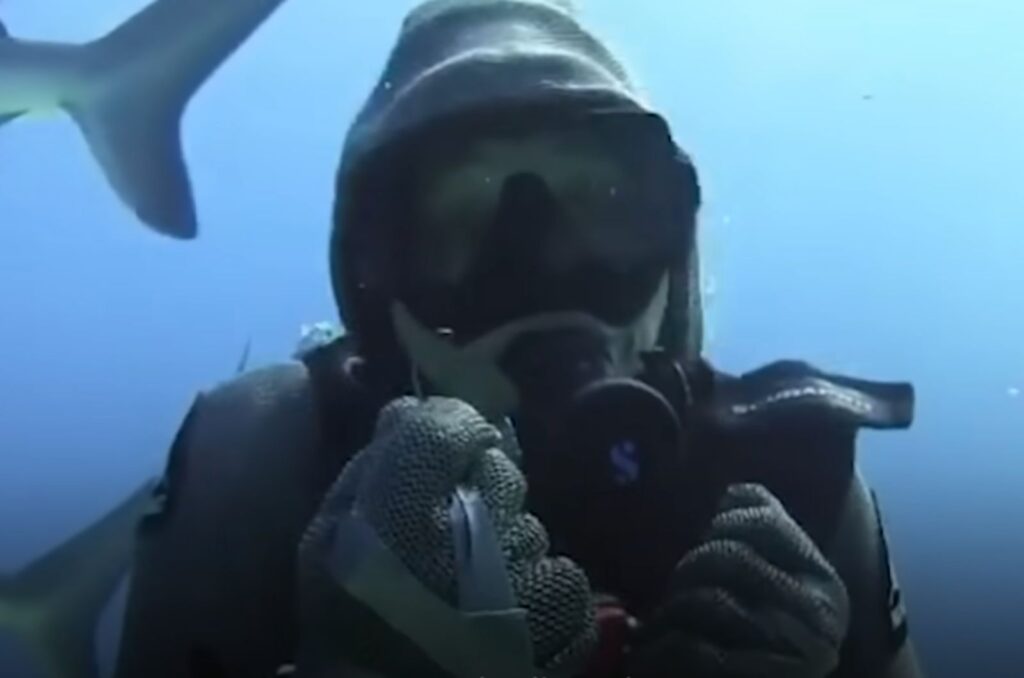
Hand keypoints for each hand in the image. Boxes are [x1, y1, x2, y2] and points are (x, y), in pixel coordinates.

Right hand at [295, 397, 595, 676]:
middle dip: (482, 489)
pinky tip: (512, 613)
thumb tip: (408, 408)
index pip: (442, 430)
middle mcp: (459, 544)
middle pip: (499, 473)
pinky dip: (544, 588)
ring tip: (475, 585)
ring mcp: (515, 587)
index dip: (454, 423)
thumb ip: (367, 470)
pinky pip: (566, 574)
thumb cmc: (347, 626)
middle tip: (454, 530)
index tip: (456, 442)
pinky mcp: (556, 626)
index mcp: (393, 521)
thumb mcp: (326, 544)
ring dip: (509, 544)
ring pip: (531, 526)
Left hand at [626, 483, 849, 677]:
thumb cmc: (759, 654)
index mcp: (823, 587)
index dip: (722, 524)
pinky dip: (655, 648)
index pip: (759, 520)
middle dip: (687, 572)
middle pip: (723, 557)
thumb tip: (734, 491)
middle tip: (675, 597)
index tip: (710, 542)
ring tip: (657, 628)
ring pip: (703, 598)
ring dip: (667, 612)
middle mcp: (816, 621)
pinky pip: (687, 647)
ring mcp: (787, 658)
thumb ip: (764, 536)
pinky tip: (645, 653)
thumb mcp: (776, 591)